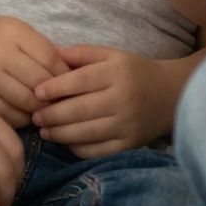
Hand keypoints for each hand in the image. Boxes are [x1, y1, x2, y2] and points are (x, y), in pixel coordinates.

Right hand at [0, 13, 69, 125]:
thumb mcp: (19, 32)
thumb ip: (45, 50)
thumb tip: (75, 76)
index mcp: (13, 33)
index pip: (49, 59)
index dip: (65, 75)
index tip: (72, 83)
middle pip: (38, 82)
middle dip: (56, 95)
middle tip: (64, 101)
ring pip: (25, 102)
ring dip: (41, 109)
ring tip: (47, 108)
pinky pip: (9, 115)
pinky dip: (24, 118)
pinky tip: (28, 113)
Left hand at [32, 45, 171, 158]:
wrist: (170, 95)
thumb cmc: (134, 72)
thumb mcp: (112, 55)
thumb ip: (82, 53)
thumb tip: (50, 53)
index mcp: (117, 73)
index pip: (80, 81)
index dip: (56, 88)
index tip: (37, 92)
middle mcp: (123, 99)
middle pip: (80, 110)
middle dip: (53, 115)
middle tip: (35, 116)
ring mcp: (128, 124)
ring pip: (87, 133)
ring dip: (60, 134)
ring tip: (44, 131)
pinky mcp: (130, 144)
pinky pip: (98, 151)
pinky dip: (78, 149)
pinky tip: (65, 143)